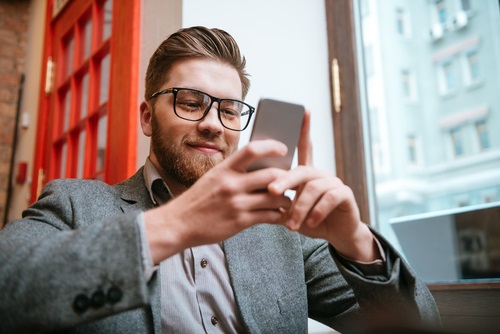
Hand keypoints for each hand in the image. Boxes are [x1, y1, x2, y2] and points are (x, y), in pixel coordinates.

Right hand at [144, 139, 291, 263]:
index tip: (283, 149)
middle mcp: (231, 184)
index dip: (272, 146)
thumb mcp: (213, 178)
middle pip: (272, 175)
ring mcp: (237, 203)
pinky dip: (277, 215)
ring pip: (275, 197)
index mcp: (224, 169)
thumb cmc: (198, 200)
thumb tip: (260, 166)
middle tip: (292, 180)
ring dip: (285, 199)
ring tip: (286, 200)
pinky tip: (277, 214)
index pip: (253, 149)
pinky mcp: (240, 222)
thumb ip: (234, 172)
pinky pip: (269, 216)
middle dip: (286, 178)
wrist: (178, 224)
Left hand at [268, 110, 378, 261]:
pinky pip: (329, 198)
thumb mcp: (289, 211)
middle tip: (271, 192)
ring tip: (291, 225)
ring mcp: (334, 182)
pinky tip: (311, 223)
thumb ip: (275, 201)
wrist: (336, 236)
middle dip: (285, 181)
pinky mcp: (345, 194)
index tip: (304, 110)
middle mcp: (321, 173)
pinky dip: (317, 212)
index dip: (304, 129)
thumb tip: (251, 193)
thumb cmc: (310, 220)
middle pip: (301, 170)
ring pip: (313, 187)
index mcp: (307, 173)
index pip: (305, 147)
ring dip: (300, 207)